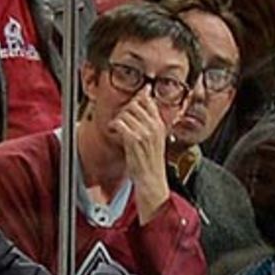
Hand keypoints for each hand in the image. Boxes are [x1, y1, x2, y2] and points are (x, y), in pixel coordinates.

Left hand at [109, 92, 170, 222]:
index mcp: (160, 125)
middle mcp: (153, 126)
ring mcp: (144, 133)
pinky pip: (120, 123)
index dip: (139, 96)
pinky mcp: (133, 140)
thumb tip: (140, 112)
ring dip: (118, 118)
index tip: (135, 95)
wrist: (151, 179)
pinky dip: (114, 125)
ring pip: (126, 112)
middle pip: (135, 104)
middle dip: (125, 109)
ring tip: (117, 126)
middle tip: (121, 117)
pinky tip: (114, 131)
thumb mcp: (155, 140)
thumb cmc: (151, 162)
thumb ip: (149, 125)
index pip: (149, 101)